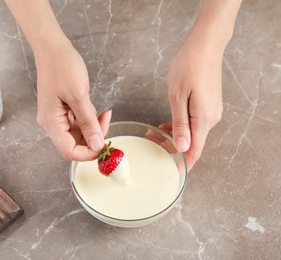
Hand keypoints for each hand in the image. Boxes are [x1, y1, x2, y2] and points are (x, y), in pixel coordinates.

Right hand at [35, 38, 110, 160]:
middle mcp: (52, 124)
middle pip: (75, 144)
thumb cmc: (62, 67)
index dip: (89, 152)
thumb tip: (97, 144)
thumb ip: (88, 123)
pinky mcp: (63, 110)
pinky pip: (78, 122)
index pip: (70, 151)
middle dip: (93, 138)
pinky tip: (93, 107)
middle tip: (106, 122)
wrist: (52, 47)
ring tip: (101, 112)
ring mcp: (57, 117)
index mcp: (51, 123)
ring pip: (79, 134)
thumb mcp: (79, 96)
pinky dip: (89, 119)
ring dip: (93, 127)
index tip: (105, 144)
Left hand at [159, 38, 222, 171]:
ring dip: (174, 137)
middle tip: (151, 144)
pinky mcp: (207, 104)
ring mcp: (210, 111)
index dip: (183, 164)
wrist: (204, 46)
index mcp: (204, 119)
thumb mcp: (178, 96)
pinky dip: (179, 126)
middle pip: (192, 143)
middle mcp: (211, 118)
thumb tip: (181, 147)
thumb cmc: (189, 67)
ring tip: (153, 134)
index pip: (195, 150)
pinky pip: (193, 122)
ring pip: (192, 133)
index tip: (170, 172)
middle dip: (172, 148)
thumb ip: (180, 124)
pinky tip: (165, 124)